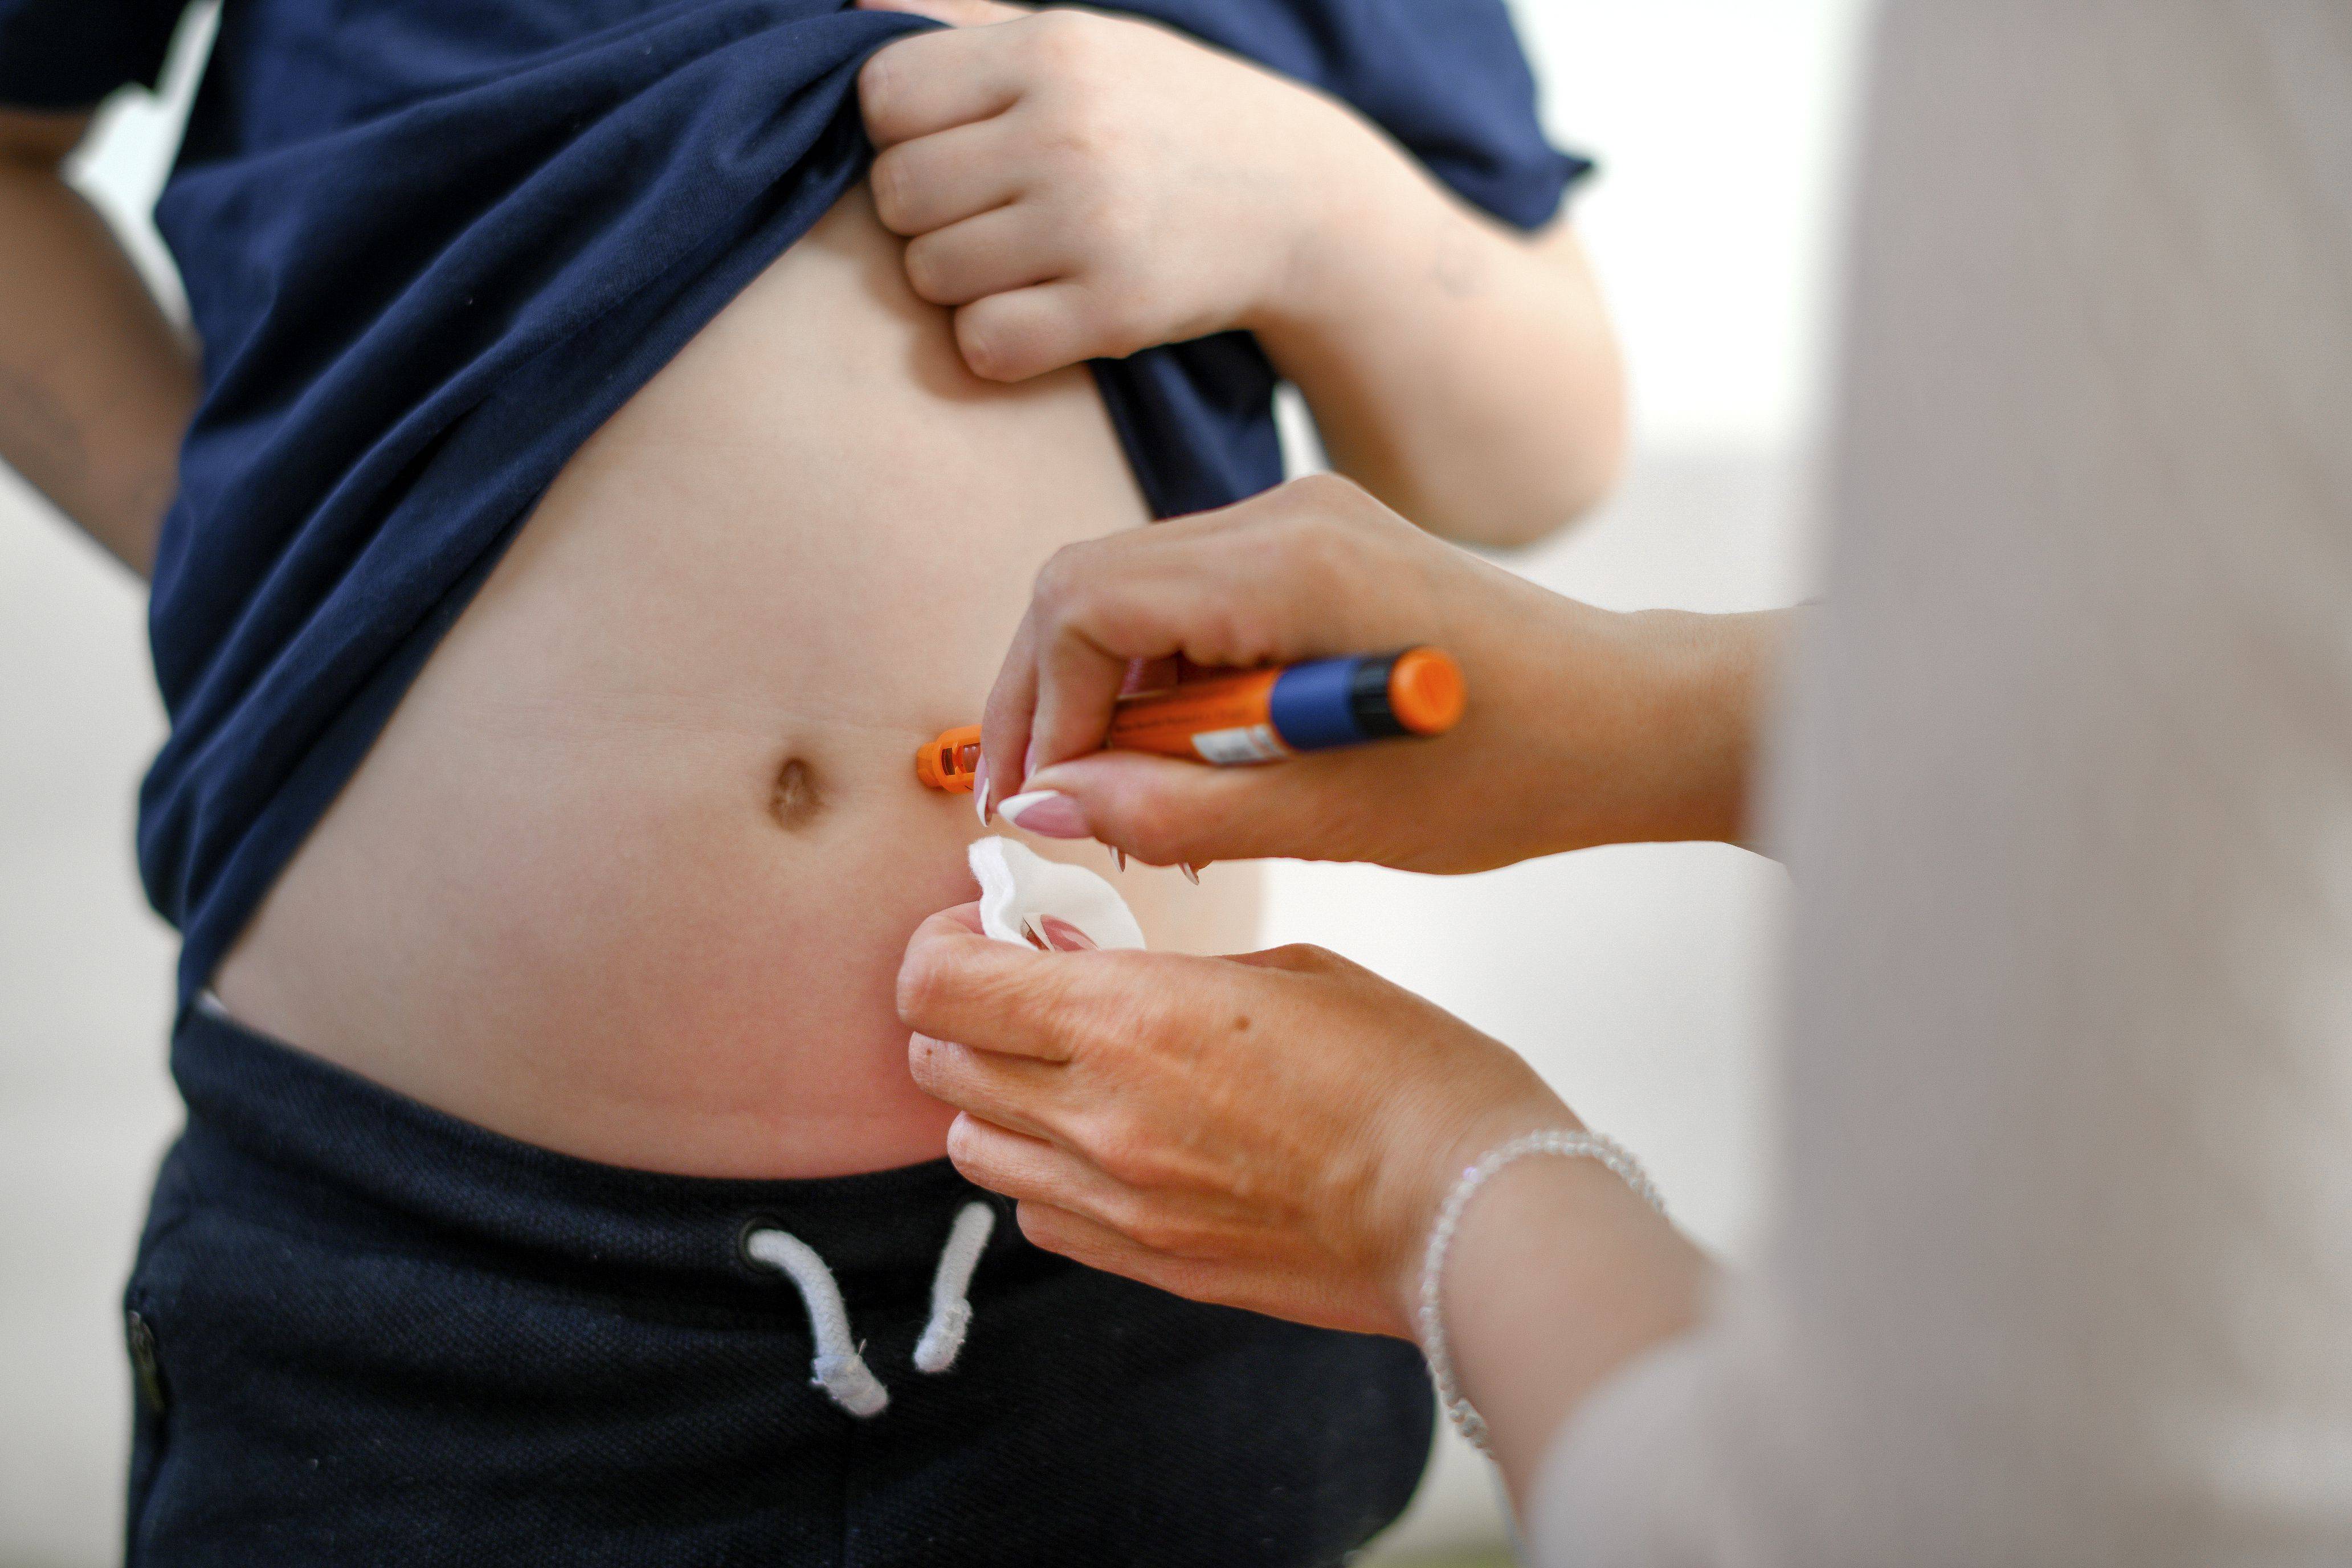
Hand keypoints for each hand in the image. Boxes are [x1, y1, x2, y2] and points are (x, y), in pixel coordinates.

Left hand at [855, 0, 1379, 380]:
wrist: (1298, 197)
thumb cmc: (1159, 115)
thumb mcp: (1080, 42)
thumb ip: (966, 22)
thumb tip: (851, 1)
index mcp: (1050, 51)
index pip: (885, 96)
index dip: (899, 130)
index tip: (950, 146)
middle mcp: (1069, 132)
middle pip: (897, 194)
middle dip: (923, 213)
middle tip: (982, 214)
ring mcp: (1093, 225)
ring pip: (930, 275)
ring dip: (958, 281)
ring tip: (1017, 261)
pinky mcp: (1116, 311)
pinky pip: (984, 345)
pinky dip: (997, 341)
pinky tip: (1038, 313)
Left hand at [897, 905, 1575, 1335]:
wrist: (1469, 1211)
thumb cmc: (1406, 1073)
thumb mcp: (1287, 971)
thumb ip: (1165, 970)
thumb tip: (1086, 967)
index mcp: (1127, 1017)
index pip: (939, 983)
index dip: (944, 942)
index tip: (987, 927)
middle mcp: (1096, 1114)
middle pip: (937, 1062)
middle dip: (961, 1010)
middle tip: (1020, 985)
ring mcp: (1115, 1202)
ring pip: (969, 1148)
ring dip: (992, 1096)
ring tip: (1061, 1067)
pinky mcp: (1147, 1264)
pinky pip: (1035, 1213)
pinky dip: (1040, 1171)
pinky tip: (1102, 1140)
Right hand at [978, 472, 1775, 871]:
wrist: (1626, 717)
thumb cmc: (1507, 771)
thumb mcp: (1327, 819)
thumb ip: (1168, 810)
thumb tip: (1043, 806)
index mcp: (1288, 566)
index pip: (1083, 603)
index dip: (1042, 710)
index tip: (1045, 805)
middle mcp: (1284, 516)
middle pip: (1089, 583)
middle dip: (1054, 698)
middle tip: (1056, 806)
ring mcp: (1302, 519)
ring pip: (1133, 591)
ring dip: (1112, 695)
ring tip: (1142, 801)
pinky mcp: (1318, 544)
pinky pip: (1191, 599)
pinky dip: (1169, 678)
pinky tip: (1200, 759)